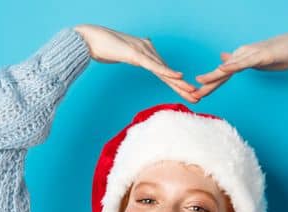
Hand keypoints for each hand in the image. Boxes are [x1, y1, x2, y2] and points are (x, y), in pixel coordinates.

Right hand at [73, 24, 198, 102]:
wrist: (89, 39)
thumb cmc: (102, 46)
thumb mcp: (121, 53)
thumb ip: (131, 55)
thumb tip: (136, 57)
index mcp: (145, 53)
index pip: (163, 71)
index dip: (175, 83)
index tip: (186, 94)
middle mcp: (148, 50)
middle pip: (168, 72)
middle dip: (182, 86)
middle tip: (198, 97)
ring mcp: (143, 51)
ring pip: (164, 70)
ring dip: (179, 83)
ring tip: (192, 92)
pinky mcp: (136, 54)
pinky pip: (154, 65)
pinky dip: (167, 72)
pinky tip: (178, 77)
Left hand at [191, 32, 287, 101]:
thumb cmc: (279, 54)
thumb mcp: (255, 60)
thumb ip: (239, 63)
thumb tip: (223, 60)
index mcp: (240, 59)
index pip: (222, 74)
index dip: (210, 84)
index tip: (197, 94)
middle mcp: (242, 55)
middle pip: (221, 72)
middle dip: (207, 84)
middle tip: (192, 94)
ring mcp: (251, 54)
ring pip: (229, 66)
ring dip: (214, 75)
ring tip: (200, 82)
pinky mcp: (261, 55)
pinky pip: (245, 61)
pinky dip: (233, 65)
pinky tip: (222, 69)